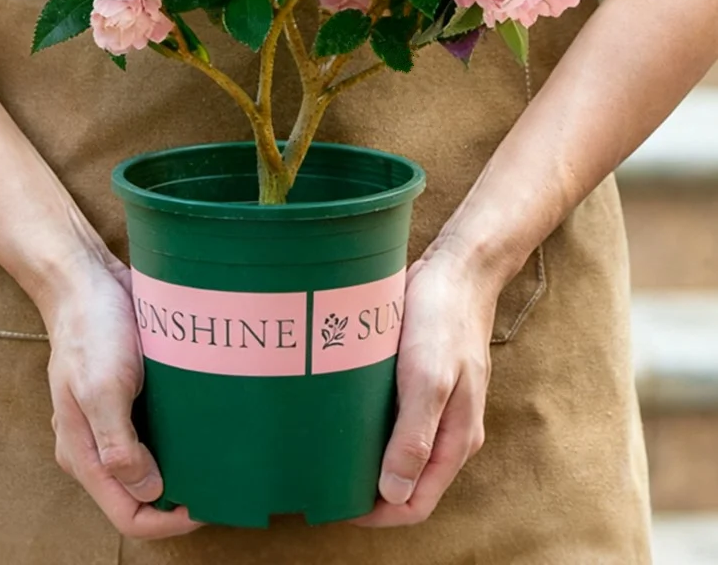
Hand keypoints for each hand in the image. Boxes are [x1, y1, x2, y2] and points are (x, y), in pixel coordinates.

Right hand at [42, 252, 202, 539]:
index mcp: (84, 454)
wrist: (85, 278)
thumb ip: (119, 445)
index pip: (127, 515)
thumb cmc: (91, 330)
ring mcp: (112, 420)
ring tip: (219, 455)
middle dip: (179, 498)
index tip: (205, 504)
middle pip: (140, 495)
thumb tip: (150, 490)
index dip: (167, 521)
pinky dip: (179, 435)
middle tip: (220, 481)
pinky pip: (156, 430)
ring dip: (182, 466)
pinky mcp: (128, 396)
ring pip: (151, 464)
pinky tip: (207, 423)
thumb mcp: (102, 388)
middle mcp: (97, 445)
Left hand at [353, 248, 496, 528]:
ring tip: (328, 450)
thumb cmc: (443, 319)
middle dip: (369, 490)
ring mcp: (437, 405)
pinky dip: (372, 426)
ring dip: (369, 458)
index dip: (378, 514)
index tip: (337, 504)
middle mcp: (448, 429)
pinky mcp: (422, 380)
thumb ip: (415, 437)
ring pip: (400, 450)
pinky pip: (396, 419)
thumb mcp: (428, 378)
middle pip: (407, 481)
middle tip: (324, 478)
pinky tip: (344, 414)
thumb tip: (394, 493)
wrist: (458, 268)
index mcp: (456, 439)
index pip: (416, 503)